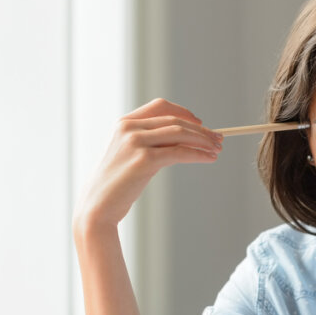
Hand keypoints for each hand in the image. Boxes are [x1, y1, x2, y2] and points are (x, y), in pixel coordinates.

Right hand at [73, 98, 222, 233]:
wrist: (97, 208)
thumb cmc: (114, 186)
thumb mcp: (128, 156)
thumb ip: (149, 143)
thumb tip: (181, 141)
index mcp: (124, 123)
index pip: (160, 106)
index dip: (183, 112)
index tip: (199, 122)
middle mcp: (128, 128)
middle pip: (175, 120)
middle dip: (200, 129)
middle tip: (218, 138)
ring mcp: (135, 142)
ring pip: (180, 133)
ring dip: (203, 140)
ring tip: (217, 148)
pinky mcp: (144, 160)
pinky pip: (180, 152)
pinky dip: (198, 154)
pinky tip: (209, 158)